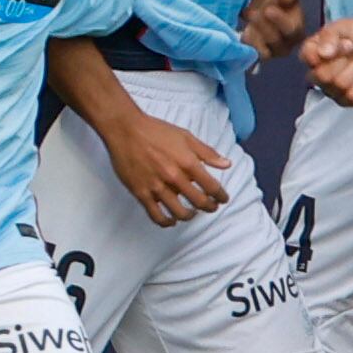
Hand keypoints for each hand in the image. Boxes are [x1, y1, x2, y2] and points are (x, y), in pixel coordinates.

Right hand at [105, 110, 232, 225]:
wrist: (126, 130)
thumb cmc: (156, 131)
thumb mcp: (186, 137)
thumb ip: (207, 153)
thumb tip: (227, 164)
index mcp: (188, 163)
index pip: (212, 187)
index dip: (221, 196)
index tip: (223, 199)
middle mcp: (174, 177)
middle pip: (199, 202)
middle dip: (210, 207)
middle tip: (211, 207)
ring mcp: (157, 187)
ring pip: (179, 213)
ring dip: (190, 216)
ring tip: (192, 213)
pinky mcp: (141, 193)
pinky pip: (156, 215)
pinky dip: (166, 222)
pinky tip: (171, 220)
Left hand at [239, 0, 305, 59]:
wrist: (265, 10)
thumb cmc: (277, 3)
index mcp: (297, 31)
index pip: (291, 29)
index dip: (280, 20)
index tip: (268, 10)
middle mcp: (286, 46)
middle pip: (274, 40)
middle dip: (262, 26)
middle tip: (252, 13)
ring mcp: (271, 53)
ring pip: (262, 51)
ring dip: (253, 36)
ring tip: (246, 23)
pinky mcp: (258, 55)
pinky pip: (251, 55)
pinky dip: (246, 44)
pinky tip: (243, 33)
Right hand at [301, 15, 352, 105]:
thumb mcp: (343, 27)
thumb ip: (330, 36)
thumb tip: (322, 53)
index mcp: (312, 53)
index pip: (307, 58)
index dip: (327, 51)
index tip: (343, 42)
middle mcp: (318, 73)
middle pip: (321, 76)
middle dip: (341, 62)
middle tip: (350, 51)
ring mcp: (332, 88)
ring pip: (338, 87)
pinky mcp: (348, 99)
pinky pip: (351, 98)